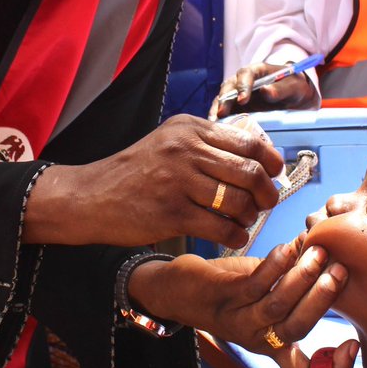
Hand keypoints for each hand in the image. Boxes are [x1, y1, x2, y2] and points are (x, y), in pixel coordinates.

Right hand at [23, 114, 285, 249]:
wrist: (90, 196)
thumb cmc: (134, 173)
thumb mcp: (169, 143)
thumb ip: (206, 145)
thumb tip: (256, 156)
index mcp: (190, 129)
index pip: (249, 142)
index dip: (271, 161)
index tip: (276, 174)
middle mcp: (186, 150)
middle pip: (250, 172)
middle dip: (267, 193)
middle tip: (267, 204)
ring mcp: (179, 181)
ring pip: (239, 201)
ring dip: (250, 216)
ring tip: (245, 222)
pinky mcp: (172, 213)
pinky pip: (220, 227)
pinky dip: (235, 236)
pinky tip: (233, 238)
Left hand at [128, 240, 347, 362]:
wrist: (177, 290)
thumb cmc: (231, 290)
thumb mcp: (266, 295)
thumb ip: (297, 280)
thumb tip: (333, 252)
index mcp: (274, 345)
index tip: (353, 346)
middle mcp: (258, 339)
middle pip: (296, 330)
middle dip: (321, 301)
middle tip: (340, 272)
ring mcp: (239, 320)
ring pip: (276, 307)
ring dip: (300, 280)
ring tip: (318, 254)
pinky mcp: (223, 298)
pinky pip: (253, 285)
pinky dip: (273, 266)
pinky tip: (286, 248)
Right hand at [210, 62, 318, 120]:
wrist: (295, 96)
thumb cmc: (295, 87)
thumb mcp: (293, 87)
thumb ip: (280, 89)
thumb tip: (266, 91)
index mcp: (257, 70)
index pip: (245, 74)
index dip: (242, 86)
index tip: (243, 100)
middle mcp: (244, 80)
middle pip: (229, 87)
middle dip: (224, 99)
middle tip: (221, 114)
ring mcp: (238, 93)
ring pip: (223, 99)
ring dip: (217, 110)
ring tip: (214, 123)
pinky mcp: (237, 107)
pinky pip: (226, 111)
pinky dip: (221, 119)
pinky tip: (218, 130)